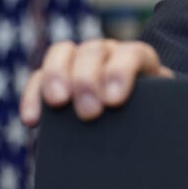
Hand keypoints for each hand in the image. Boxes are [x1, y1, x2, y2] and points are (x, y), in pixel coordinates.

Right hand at [19, 39, 173, 125]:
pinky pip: (37, 77)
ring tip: (58, 105)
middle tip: (89, 112)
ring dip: (57, 77)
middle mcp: (108, 54)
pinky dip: (33, 95)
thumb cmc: (148, 119)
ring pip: (62, 53)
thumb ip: (152, 117)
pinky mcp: (55, 77)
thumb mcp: (155, 116)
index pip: (132, 54)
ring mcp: (79, 61)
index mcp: (138, 60)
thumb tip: (145, 137)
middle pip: (94, 51)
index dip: (121, 72)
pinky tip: (32, 120)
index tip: (115, 101)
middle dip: (88, 80)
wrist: (136, 121)